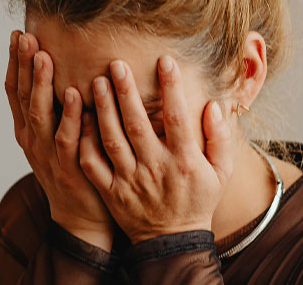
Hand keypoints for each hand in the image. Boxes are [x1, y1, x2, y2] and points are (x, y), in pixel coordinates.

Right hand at [4, 30, 114, 249]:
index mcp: (27, 129)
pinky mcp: (69, 168)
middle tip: (26, 37)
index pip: (16, 90)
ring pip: (41, 115)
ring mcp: (48, 154)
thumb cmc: (75, 165)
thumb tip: (69, 65)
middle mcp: (32, 139)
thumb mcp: (59, 132)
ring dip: (42, 85)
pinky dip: (71, 116)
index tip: (17, 34)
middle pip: (24, 97)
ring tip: (44, 57)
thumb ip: (59, 105)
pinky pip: (69, 138)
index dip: (14, 63)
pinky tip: (77, 95)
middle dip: (24, 66)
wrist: (82, 215)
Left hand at [78, 55, 233, 242]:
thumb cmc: (198, 200)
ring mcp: (130, 181)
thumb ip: (220, 138)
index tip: (166, 60)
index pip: (177, 117)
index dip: (172, 87)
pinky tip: (80, 118)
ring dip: (103, 110)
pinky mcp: (111, 192)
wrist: (172, 241)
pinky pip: (93, 164)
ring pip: (111, 140)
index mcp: (184, 161)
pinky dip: (84, 141)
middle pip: (137, 124)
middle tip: (116, 64)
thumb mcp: (221, 172)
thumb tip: (213, 106)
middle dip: (126, 92)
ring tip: (96, 83)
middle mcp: (155, 168)